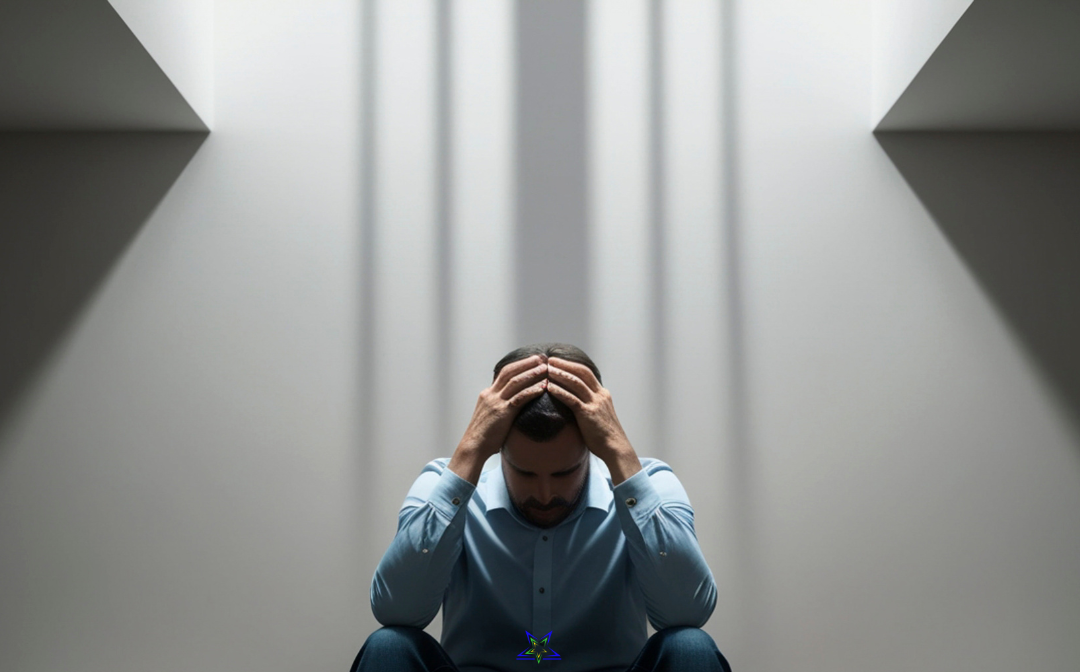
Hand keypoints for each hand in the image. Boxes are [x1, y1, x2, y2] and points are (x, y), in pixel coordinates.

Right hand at [448, 354, 548, 483]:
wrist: (473, 447)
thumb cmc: (485, 436)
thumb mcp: (491, 416)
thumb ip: (502, 407)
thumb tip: (516, 405)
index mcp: (488, 394)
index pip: (505, 373)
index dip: (520, 364)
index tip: (533, 360)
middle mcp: (490, 394)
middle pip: (510, 372)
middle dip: (527, 363)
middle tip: (542, 357)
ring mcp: (495, 403)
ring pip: (515, 382)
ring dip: (532, 373)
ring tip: (545, 368)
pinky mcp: (501, 412)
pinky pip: (519, 398)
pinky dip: (532, 391)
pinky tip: (543, 387)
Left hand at [545, 357, 641, 483]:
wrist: (615, 448)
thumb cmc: (604, 435)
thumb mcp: (598, 414)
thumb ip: (589, 405)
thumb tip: (574, 401)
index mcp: (602, 394)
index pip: (586, 373)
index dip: (572, 365)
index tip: (558, 361)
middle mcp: (600, 395)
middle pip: (581, 373)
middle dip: (565, 364)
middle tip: (550, 359)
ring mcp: (595, 403)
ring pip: (576, 383)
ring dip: (560, 374)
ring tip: (547, 369)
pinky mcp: (589, 414)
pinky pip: (572, 399)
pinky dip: (559, 391)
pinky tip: (549, 387)